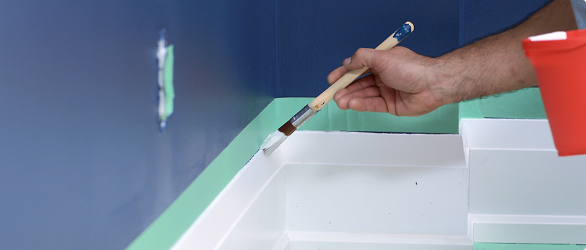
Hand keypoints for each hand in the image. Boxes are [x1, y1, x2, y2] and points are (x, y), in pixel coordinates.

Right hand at [328, 47, 448, 116]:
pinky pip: (373, 105)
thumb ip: (362, 58)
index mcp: (382, 62)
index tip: (332, 79)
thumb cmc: (413, 68)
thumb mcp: (383, 57)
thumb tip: (347, 62)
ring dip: (351, 97)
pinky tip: (352, 104)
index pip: (358, 67)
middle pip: (359, 83)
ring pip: (364, 95)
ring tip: (340, 101)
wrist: (433, 85)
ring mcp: (387, 91)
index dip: (344, 73)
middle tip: (334, 93)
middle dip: (345, 88)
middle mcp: (384, 76)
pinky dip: (361, 104)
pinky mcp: (391, 105)